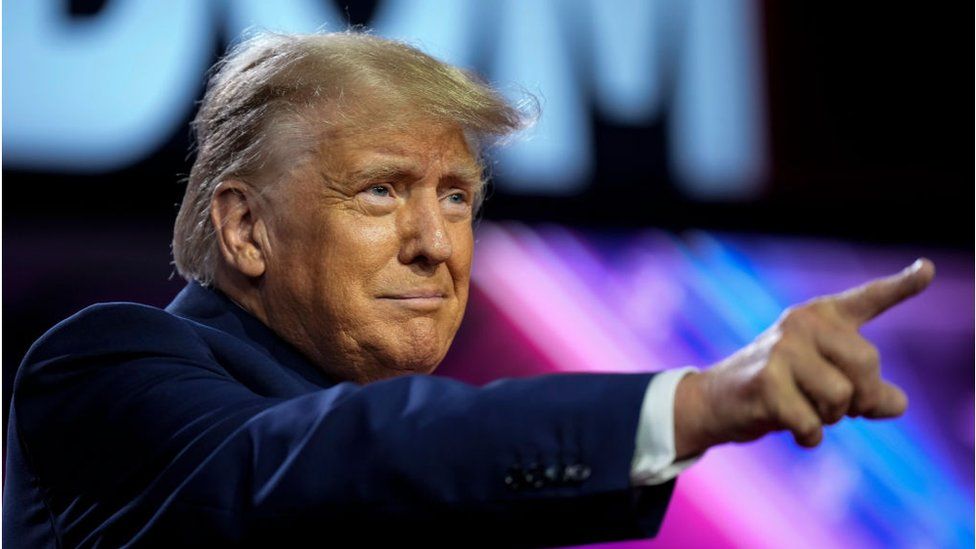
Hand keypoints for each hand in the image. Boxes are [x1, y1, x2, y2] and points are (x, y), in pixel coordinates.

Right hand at [674, 258, 935, 457]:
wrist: (714, 401)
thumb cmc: (777, 390)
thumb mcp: (826, 385)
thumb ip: (867, 390)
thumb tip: (897, 404)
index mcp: (819, 317)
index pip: (867, 300)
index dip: (901, 286)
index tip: (927, 270)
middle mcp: (801, 323)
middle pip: (867, 363)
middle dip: (860, 398)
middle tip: (835, 407)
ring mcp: (781, 349)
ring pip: (841, 396)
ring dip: (829, 418)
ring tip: (802, 409)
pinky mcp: (766, 381)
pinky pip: (813, 423)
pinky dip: (808, 436)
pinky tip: (788, 426)